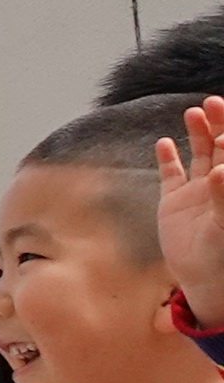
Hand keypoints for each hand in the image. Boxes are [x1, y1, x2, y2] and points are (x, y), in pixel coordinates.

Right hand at [162, 98, 223, 322]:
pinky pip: (171, 175)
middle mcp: (220, 183)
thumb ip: (223, 196)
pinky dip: (168, 159)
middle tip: (211, 103)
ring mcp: (198, 190)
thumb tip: (219, 169)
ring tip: (193, 114)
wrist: (205, 279)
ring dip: (198, 133)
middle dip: (219, 124)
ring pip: (200, 154)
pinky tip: (164, 144)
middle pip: (221, 146)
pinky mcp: (174, 202)